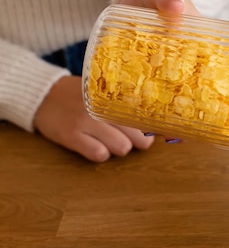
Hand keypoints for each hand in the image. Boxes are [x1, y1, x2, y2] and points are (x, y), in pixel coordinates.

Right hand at [33, 76, 153, 161]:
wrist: (44, 94)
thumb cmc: (82, 97)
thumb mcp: (105, 93)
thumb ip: (128, 105)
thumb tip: (158, 126)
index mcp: (115, 95)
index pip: (145, 115)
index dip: (157, 129)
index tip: (165, 135)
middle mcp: (103, 107)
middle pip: (139, 136)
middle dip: (138, 142)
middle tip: (129, 138)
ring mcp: (87, 121)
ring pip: (122, 147)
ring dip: (118, 148)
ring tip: (108, 140)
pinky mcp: (71, 135)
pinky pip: (99, 154)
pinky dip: (100, 154)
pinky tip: (94, 145)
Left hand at [118, 0, 199, 142]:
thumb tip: (176, 8)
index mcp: (201, 46)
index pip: (213, 76)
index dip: (214, 100)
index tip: (213, 119)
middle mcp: (186, 61)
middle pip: (192, 95)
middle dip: (187, 118)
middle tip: (177, 137)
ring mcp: (165, 66)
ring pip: (170, 97)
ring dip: (164, 117)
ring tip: (153, 133)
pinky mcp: (145, 67)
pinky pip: (145, 89)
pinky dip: (141, 106)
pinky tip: (134, 119)